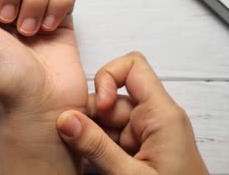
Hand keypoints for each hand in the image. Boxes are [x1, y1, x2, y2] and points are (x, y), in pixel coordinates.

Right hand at [57, 52, 208, 174]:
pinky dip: (94, 146)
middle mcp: (152, 118)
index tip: (99, 107)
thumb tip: (66, 119)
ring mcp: (142, 134)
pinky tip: (88, 160)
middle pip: (111, 97)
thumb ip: (97, 147)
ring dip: (88, 134)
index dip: (108, 77)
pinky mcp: (135, 148)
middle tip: (72, 138)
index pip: (133, 67)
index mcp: (162, 115)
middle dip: (89, 117)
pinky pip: (106, 136)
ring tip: (80, 154)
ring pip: (104, 118)